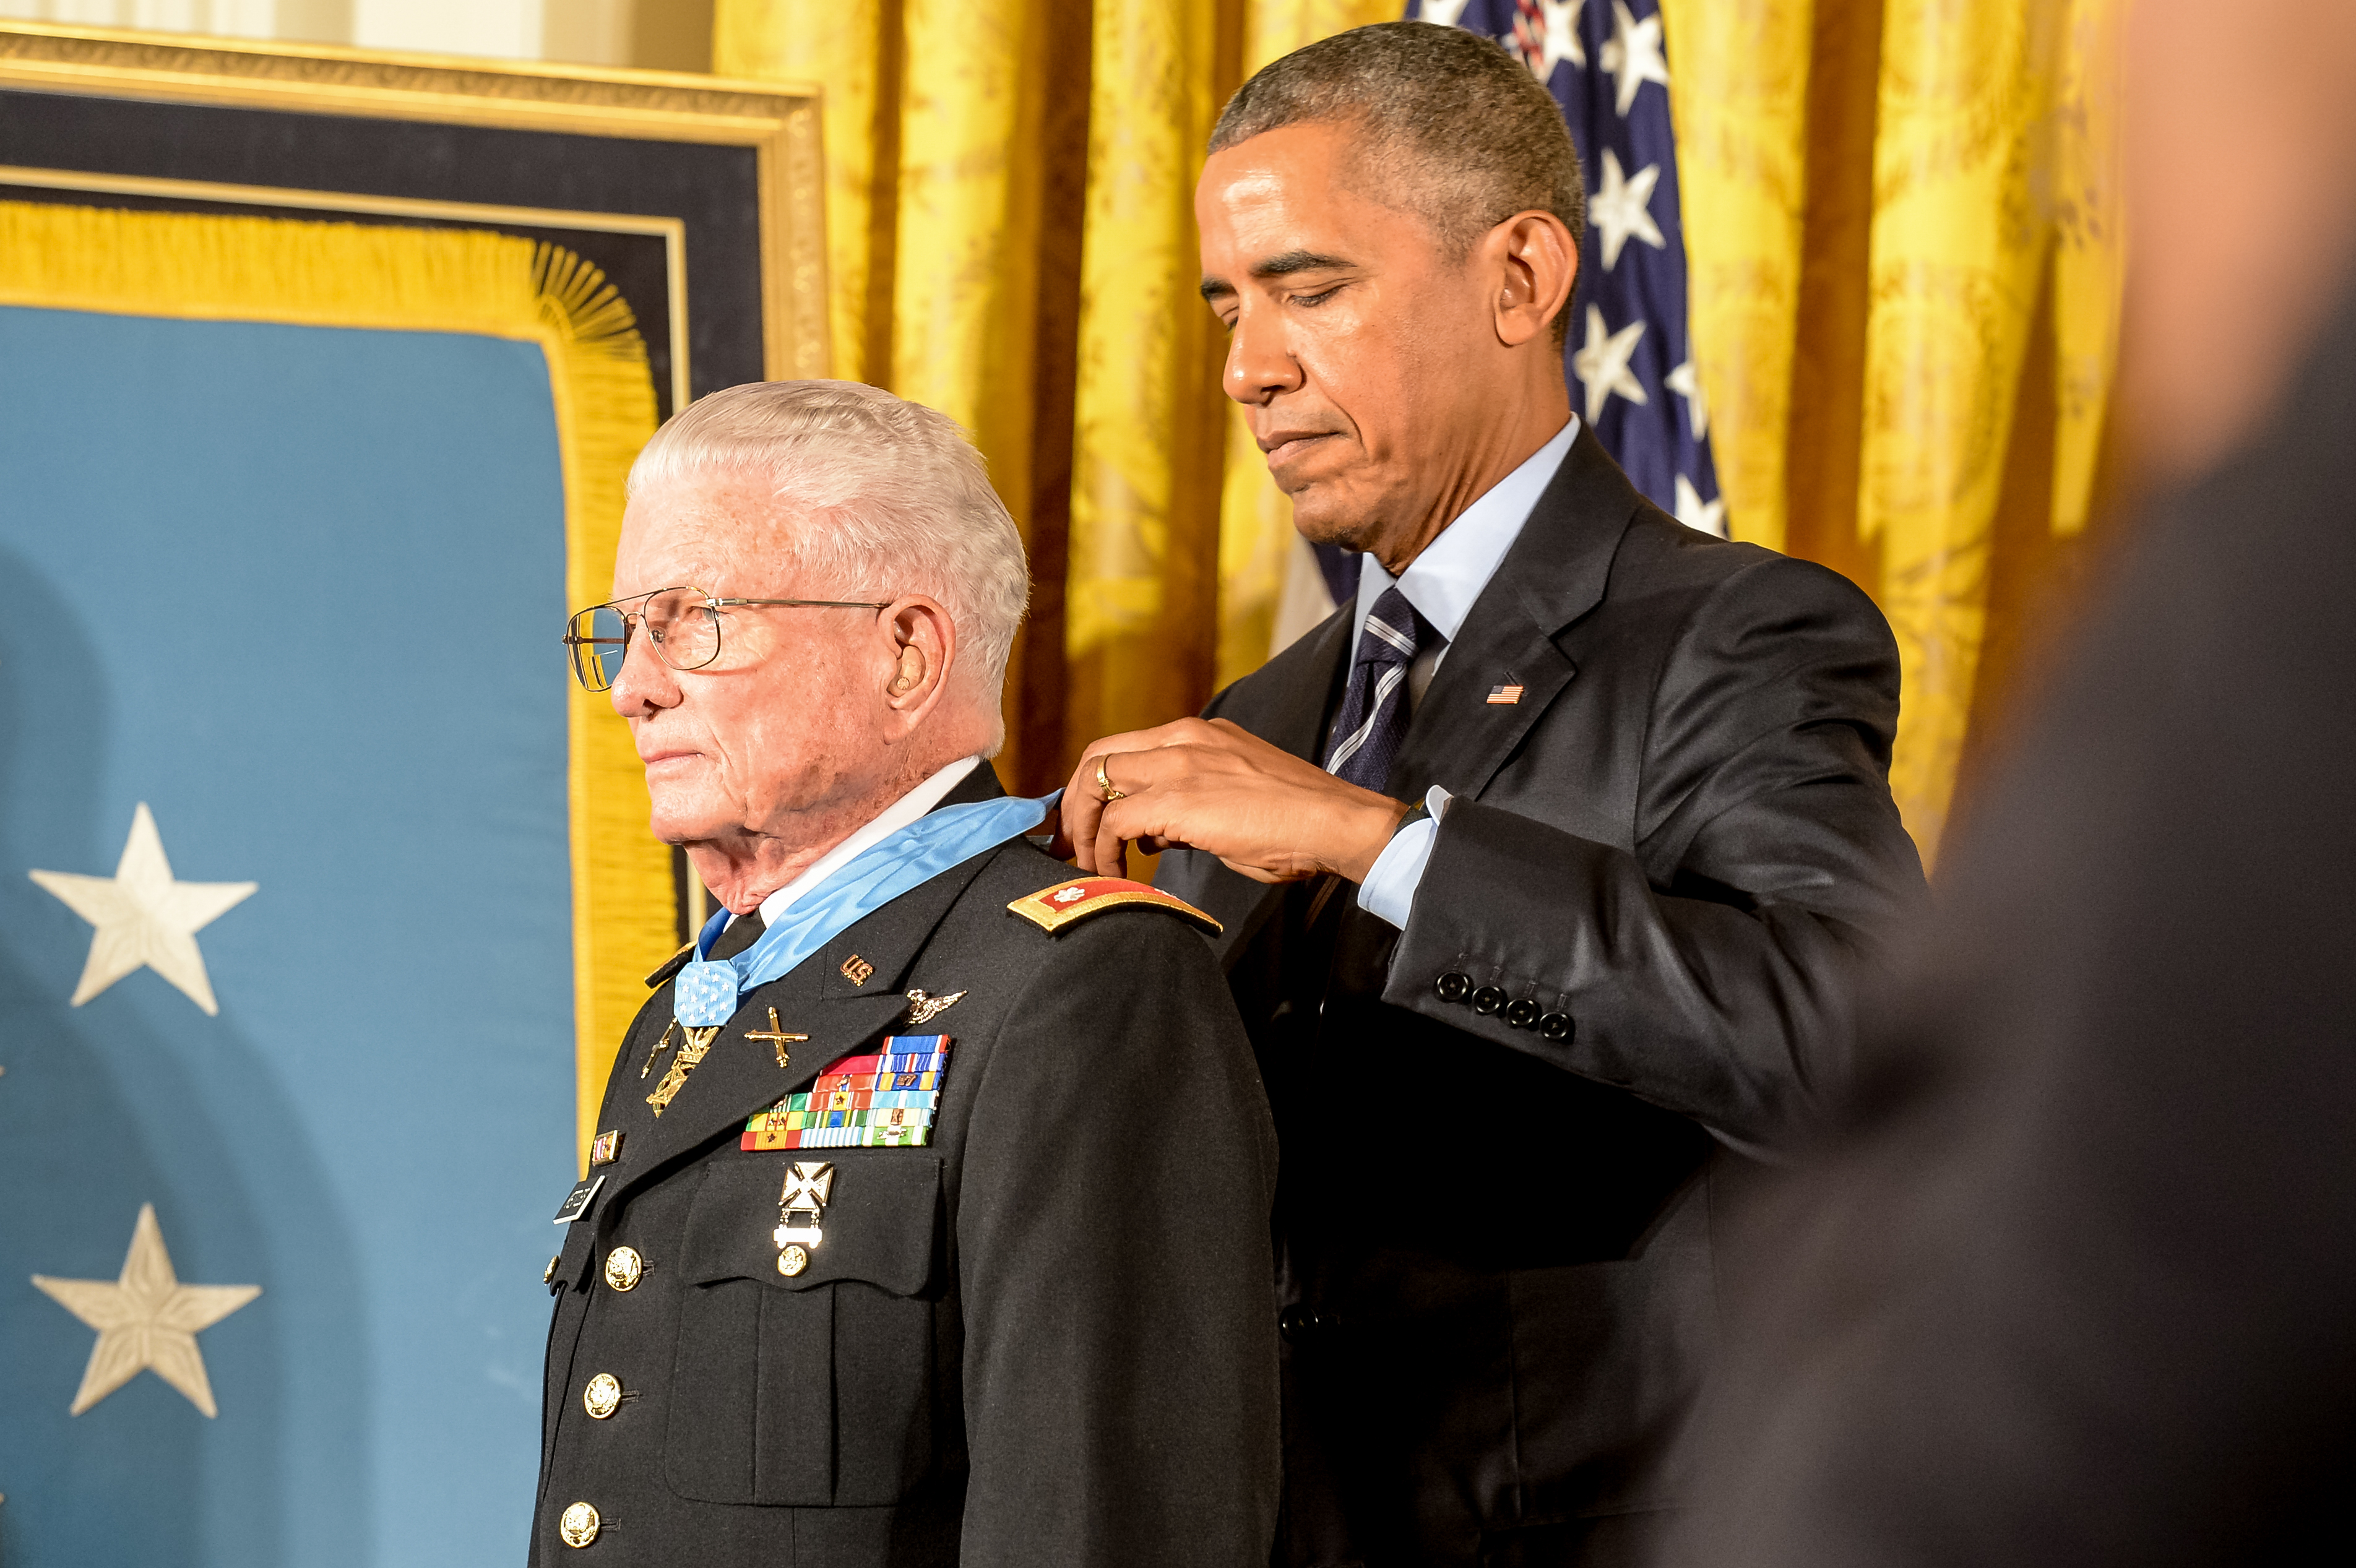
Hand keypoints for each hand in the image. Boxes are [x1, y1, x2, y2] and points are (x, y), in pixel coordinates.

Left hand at [1058, 718, 1413, 884]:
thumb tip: (1158, 830)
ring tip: (1088, 864)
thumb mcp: (1236, 794)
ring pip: (1097, 782)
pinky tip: (1115, 873)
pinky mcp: (1179, 798)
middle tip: (1069, 843)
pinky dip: (1104, 849)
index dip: (1094, 786)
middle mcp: (1183, 738)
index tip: (1086, 822)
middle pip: (1098, 757)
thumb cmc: (1298, 820)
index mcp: (1198, 733)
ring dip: (1083, 828)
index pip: (1123, 748)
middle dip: (1074, 802)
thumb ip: (1192, 802)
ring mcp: (1180, 764)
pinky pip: (1116, 820)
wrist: (1336, 822)